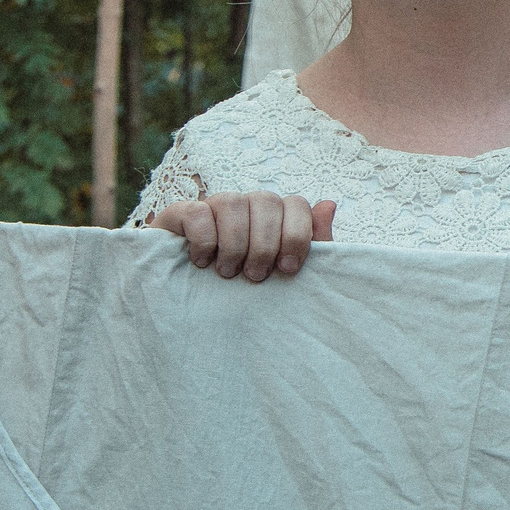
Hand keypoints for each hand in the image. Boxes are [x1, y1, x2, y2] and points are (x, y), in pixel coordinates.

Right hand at [150, 192, 336, 282]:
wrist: (190, 308)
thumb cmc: (245, 290)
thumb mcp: (282, 273)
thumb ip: (313, 243)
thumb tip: (329, 204)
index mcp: (274, 216)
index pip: (296, 204)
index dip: (296, 235)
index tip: (287, 270)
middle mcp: (246, 205)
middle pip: (266, 201)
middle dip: (264, 244)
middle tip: (255, 277)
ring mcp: (213, 205)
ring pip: (233, 202)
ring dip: (235, 243)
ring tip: (228, 273)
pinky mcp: (180, 213)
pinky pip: (197, 212)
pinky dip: (204, 239)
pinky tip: (203, 263)